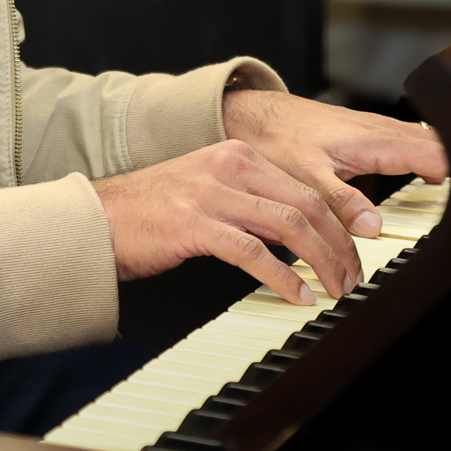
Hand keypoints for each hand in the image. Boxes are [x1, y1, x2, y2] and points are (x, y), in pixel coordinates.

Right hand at [90, 140, 362, 304]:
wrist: (96, 219)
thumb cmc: (148, 212)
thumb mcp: (205, 189)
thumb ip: (248, 199)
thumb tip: (295, 230)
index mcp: (234, 154)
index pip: (304, 186)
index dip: (339, 222)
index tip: (354, 251)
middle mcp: (226, 166)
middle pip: (306, 204)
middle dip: (339, 245)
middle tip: (352, 276)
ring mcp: (209, 194)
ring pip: (289, 225)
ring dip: (322, 262)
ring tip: (334, 289)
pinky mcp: (193, 225)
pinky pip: (254, 253)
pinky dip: (284, 278)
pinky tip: (297, 295)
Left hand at [221, 90, 447, 239]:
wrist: (257, 115)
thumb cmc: (277, 139)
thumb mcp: (304, 175)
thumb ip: (340, 201)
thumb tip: (374, 227)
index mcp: (376, 141)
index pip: (436, 157)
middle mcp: (384, 131)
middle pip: (441, 148)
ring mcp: (380, 130)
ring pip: (429, 143)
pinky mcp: (372, 135)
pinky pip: (414, 143)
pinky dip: (430, 159)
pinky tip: (434, 179)